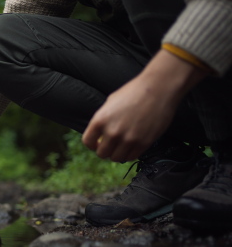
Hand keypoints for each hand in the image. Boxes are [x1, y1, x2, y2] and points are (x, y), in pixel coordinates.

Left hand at [82, 49, 208, 161]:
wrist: (159, 88)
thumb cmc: (134, 91)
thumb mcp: (110, 102)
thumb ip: (103, 119)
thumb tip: (99, 134)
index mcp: (100, 120)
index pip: (87, 142)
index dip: (92, 144)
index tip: (97, 144)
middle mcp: (112, 132)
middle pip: (102, 153)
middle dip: (105, 150)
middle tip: (112, 145)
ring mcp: (128, 139)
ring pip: (116, 158)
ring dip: (118, 154)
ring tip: (122, 146)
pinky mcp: (144, 143)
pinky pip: (132, 157)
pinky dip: (130, 154)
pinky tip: (132, 146)